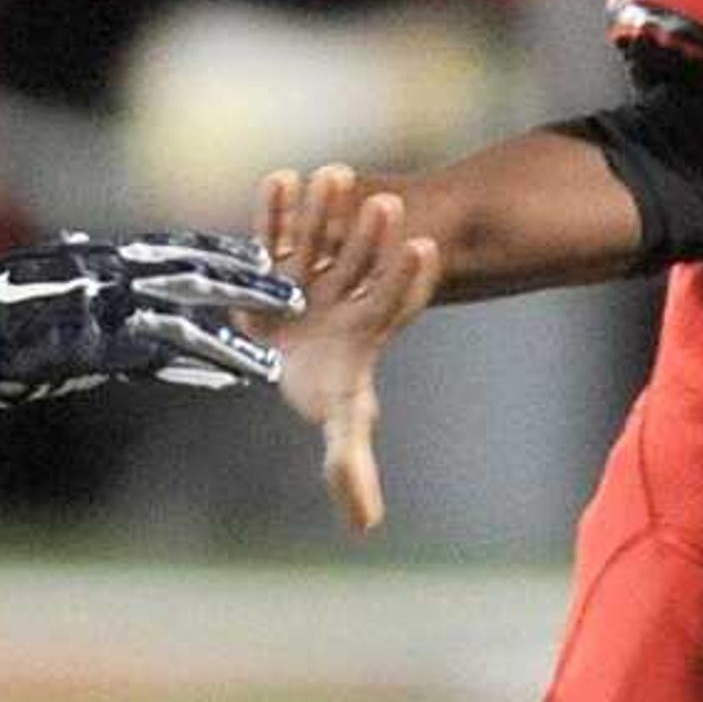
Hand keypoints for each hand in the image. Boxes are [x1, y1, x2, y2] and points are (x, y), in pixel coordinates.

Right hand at [0, 233, 299, 407]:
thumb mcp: (35, 275)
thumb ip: (69, 266)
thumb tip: (78, 250)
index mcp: (100, 254)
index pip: (174, 249)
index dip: (221, 254)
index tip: (259, 259)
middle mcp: (110, 273)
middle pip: (197, 273)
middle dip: (248, 284)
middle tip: (293, 297)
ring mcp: (106, 308)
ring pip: (190, 317)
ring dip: (235, 337)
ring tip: (272, 357)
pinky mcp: (97, 345)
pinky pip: (162, 356)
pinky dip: (201, 366)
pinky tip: (234, 378)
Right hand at [258, 164, 443, 535]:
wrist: (294, 347)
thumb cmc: (327, 382)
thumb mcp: (341, 420)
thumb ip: (350, 465)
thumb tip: (365, 525)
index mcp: (369, 326)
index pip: (395, 300)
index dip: (407, 279)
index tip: (426, 251)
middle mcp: (346, 291)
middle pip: (364, 261)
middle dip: (374, 236)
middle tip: (388, 206)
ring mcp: (312, 271)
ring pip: (324, 238)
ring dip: (328, 210)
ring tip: (335, 176)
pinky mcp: (277, 259)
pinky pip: (277, 232)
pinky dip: (277, 210)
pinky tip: (279, 178)